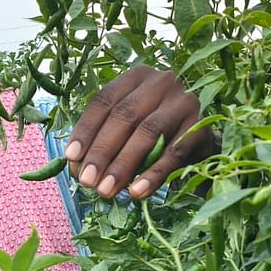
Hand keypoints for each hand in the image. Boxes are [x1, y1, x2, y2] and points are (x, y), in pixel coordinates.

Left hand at [64, 66, 214, 198]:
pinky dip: (153, 174)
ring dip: (123, 165)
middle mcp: (160, 82)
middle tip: (86, 181)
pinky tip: (137, 192)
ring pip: (148, 133)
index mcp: (136, 77)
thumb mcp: (127, 127)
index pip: (104, 101)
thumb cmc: (153, 132)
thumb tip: (77, 167)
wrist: (198, 138)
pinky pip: (174, 153)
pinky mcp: (200, 126)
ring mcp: (183, 102)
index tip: (70, 158)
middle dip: (102, 151)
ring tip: (106, 191)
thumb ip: (102, 139)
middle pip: (124, 116)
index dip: (85, 130)